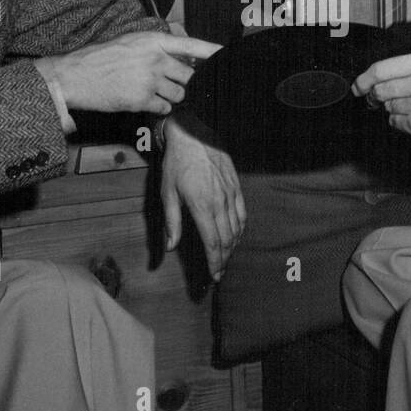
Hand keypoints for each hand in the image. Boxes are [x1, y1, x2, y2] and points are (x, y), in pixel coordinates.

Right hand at [44, 32, 218, 114]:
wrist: (76, 75)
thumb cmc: (100, 59)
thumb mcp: (130, 43)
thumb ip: (156, 48)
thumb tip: (180, 57)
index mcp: (153, 41)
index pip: (191, 45)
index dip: (212, 51)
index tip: (228, 55)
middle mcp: (155, 59)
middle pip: (188, 76)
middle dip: (185, 83)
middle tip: (171, 84)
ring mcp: (150, 80)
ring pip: (179, 95)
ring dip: (171, 97)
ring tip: (151, 92)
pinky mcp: (142, 100)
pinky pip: (165, 108)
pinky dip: (159, 108)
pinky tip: (144, 101)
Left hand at [160, 112, 245, 281]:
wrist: (192, 135)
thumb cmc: (176, 164)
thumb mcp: (167, 192)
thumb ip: (172, 222)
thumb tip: (171, 247)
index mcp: (201, 206)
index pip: (213, 242)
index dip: (215, 262)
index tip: (215, 275)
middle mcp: (219, 201)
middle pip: (227, 239)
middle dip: (224, 258)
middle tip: (219, 271)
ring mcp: (230, 192)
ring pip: (237, 227)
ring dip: (233, 245)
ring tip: (226, 256)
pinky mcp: (236, 184)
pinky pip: (243, 211)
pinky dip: (241, 227)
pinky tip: (236, 234)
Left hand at [353, 41, 410, 158]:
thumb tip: (402, 49)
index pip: (382, 69)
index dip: (364, 78)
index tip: (359, 84)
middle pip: (380, 90)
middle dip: (375, 95)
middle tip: (377, 97)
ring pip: (388, 107)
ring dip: (393, 107)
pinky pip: (395, 123)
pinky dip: (400, 121)